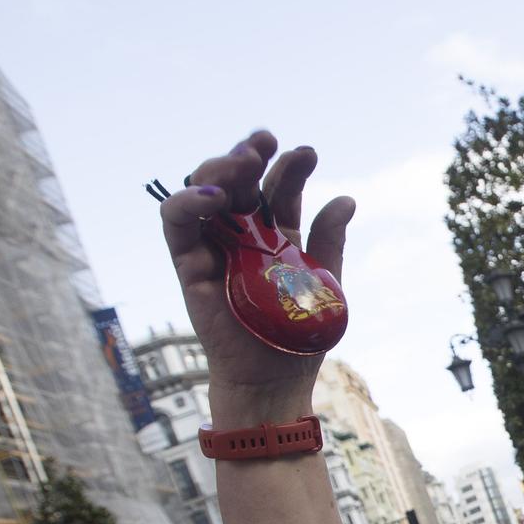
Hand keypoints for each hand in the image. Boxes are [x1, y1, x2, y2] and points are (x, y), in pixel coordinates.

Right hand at [157, 132, 354, 423]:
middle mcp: (243, 235)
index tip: (309, 153)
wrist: (273, 382)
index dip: (291, 167)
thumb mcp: (324, 284)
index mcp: (278, 236)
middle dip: (251, 154)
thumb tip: (346, 198)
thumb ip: (329, 242)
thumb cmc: (298, 337)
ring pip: (204, 190)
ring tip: (245, 160)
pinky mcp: (188, 264)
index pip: (280, 190)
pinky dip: (188, 202)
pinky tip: (214, 195)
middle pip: (241, 182)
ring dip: (220, 167)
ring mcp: (214, 246)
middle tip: (268, 141)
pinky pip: (177, 224)